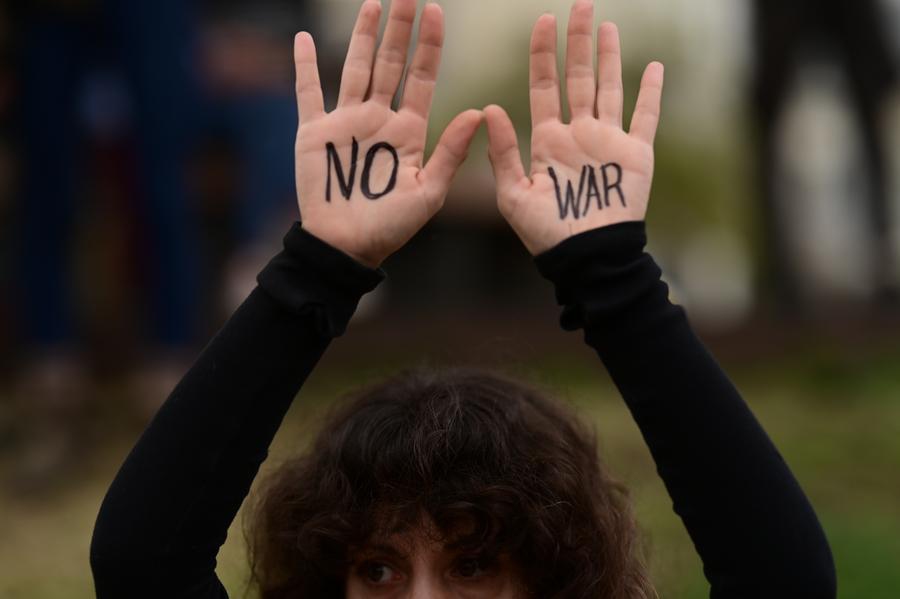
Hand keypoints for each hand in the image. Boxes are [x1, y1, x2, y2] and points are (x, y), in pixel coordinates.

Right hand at [293, 0, 482, 266]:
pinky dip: (304, 65)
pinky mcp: (314, 133)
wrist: (346, 247)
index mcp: (408, 131)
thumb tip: (481, 112)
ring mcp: (346, 122)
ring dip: (362, 36)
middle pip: (390, 63)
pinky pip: (307, 92)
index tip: (436, 11)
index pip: (421, 78)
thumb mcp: (429, 192)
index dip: (429, 45)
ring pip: (355, 67)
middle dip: (399, 28)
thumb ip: (450, 152)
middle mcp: (378, 119)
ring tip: (372, 3)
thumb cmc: (390, 227)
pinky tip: (303, 39)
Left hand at [484, 0, 663, 254]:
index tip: (543, 21)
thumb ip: (503, 152)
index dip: (543, 54)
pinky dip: (651, 94)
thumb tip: (490, 108)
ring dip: (610, 57)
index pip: (544, 86)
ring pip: (610, 88)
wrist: (585, 258)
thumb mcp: (513, 194)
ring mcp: (608, 141)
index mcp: (548, 139)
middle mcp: (578, 133)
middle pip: (579, 77)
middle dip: (578, 42)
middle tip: (579, 6)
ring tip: (607, 26)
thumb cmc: (545, 233)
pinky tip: (653, 68)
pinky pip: (646, 117)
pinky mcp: (636, 154)